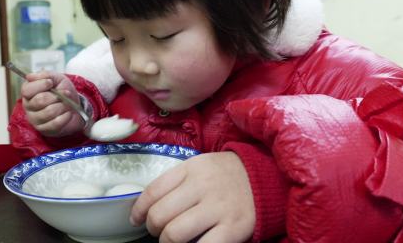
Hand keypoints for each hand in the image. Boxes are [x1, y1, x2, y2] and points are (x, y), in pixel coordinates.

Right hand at [20, 70, 84, 136]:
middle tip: (65, 93)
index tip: (51, 82)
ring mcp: (35, 119)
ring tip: (67, 103)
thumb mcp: (56, 78)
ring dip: (63, 106)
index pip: (27, 90)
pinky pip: (55, 123)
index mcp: (28, 92)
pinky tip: (68, 113)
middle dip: (56, 96)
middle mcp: (28, 106)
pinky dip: (65, 116)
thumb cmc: (62, 91)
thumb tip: (30, 76)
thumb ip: (45, 75)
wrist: (75, 105)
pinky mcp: (44, 129)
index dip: (41, 85)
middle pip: (40, 101)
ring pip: (49, 112)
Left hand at [130, 151, 254, 242]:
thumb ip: (177, 182)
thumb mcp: (200, 166)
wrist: (265, 179)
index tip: (137, 219)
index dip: (139, 210)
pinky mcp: (233, 228)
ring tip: (172, 241)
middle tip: (158, 231)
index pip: (153, 191)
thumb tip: (148, 206)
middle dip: (153, 229)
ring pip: (175, 234)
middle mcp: (202, 186)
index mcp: (191, 168)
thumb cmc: (226, 175)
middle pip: (160, 215)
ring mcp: (218, 208)